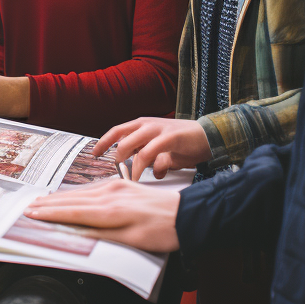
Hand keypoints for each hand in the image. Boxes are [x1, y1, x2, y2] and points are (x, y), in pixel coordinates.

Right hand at [24, 179, 180, 251]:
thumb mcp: (133, 241)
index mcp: (110, 210)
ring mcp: (116, 187)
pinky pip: (92, 189)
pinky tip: (69, 196)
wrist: (187, 214)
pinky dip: (76, 194)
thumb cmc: (164, 231)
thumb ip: (103, 235)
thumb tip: (78, 232)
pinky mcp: (122, 184)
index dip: (51, 214)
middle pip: (72, 201)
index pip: (73, 213)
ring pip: (80, 194)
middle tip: (28, 206)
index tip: (32, 215)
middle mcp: (110, 194)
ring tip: (42, 201)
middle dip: (49, 204)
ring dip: (60, 198)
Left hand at [92, 117, 211, 179]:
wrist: (209, 135)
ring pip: (132, 146)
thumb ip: (149, 157)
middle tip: (118, 173)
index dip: (104, 142)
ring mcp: (157, 129)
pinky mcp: (169, 137)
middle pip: (121, 140)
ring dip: (129, 165)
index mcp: (141, 124)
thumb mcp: (161, 149)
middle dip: (116, 159)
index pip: (116, 131)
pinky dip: (147, 166)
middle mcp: (146, 124)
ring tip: (131, 179)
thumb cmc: (184, 143)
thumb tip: (145, 171)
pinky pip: (150, 153)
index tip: (95, 154)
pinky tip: (152, 176)